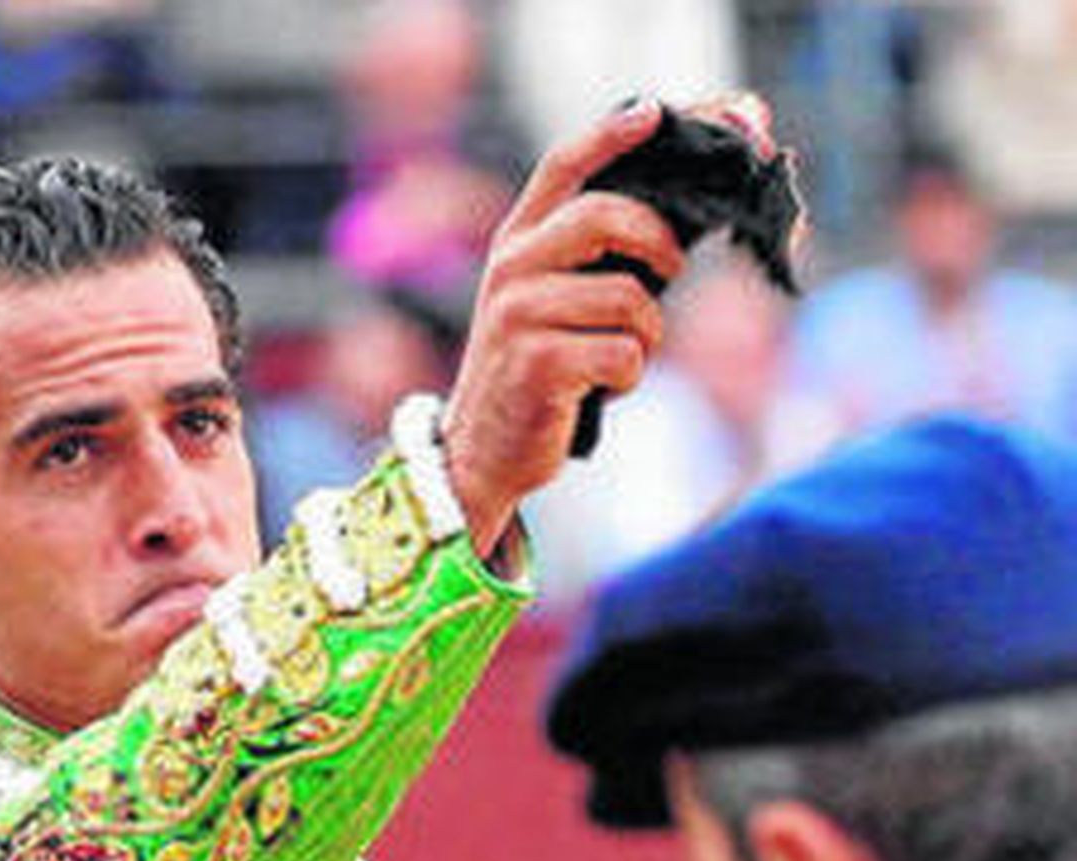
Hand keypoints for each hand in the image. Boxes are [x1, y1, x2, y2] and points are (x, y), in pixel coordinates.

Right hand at [442, 100, 687, 556]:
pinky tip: (604, 389)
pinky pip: (622, 354)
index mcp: (514, 245)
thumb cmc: (530, 375)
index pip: (561, 168)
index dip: (610, 135)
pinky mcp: (538, 365)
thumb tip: (666, 232)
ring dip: (647, 334)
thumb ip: (585, 261)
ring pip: (627, 297)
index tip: (654, 113)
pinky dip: (630, 376)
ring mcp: (520, 317)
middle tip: (672, 272)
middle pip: (604, 217)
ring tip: (625, 357)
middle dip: (657, 242)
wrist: (480, 454)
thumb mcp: (544, 304)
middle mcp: (511, 271)